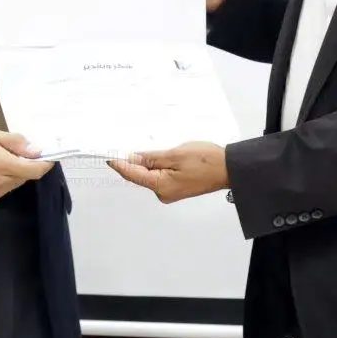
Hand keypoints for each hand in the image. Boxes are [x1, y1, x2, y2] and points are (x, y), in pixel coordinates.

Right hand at [0, 130, 54, 203]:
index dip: (45, 164)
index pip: (34, 170)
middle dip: (26, 165)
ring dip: (14, 173)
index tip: (49, 157)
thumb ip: (16, 143)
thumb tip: (37, 151)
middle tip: (14, 152)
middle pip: (25, 177)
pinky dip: (4, 180)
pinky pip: (4, 189)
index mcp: (2, 165)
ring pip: (15, 183)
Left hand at [107, 141, 227, 202]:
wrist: (228, 168)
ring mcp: (170, 192)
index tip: (108, 157)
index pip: (133, 175)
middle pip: (141, 175)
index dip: (120, 165)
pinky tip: (167, 155)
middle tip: (133, 144)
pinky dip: (160, 166)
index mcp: (161, 186)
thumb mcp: (174, 155)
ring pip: (152, 174)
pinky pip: (161, 175)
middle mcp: (163, 193)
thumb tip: (132, 159)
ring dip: (151, 162)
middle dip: (137, 160)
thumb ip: (151, 158)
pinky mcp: (176, 188)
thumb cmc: (206, 161)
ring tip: (162, 149)